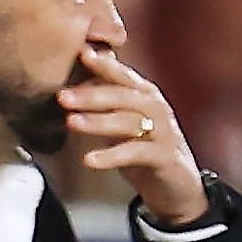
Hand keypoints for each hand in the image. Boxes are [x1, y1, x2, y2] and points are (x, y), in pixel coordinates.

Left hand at [58, 43, 205, 224]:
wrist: (178, 186)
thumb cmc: (147, 149)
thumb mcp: (126, 122)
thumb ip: (108, 102)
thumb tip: (78, 81)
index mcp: (145, 96)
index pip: (123, 75)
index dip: (104, 65)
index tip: (81, 54)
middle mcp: (156, 108)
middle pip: (123, 96)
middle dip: (91, 94)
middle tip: (63, 96)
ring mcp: (163, 132)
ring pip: (128, 122)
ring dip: (97, 122)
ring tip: (71, 123)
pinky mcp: (164, 157)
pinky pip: (134, 153)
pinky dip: (111, 156)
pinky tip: (89, 160)